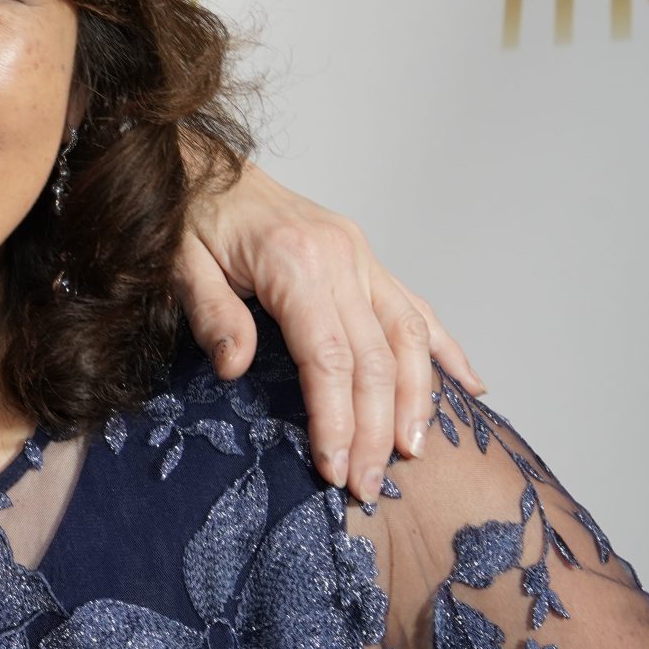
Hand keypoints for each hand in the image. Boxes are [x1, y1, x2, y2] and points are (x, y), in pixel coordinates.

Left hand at [174, 161, 482, 502]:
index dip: (337, 419)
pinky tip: (470, 385)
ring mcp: (359, 256)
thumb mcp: (178, 262)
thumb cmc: (184, 214)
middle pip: (376, 358)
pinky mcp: (363, 257)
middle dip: (376, 429)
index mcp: (295, 262)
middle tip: (368, 485)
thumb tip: (235, 369)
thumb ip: (210, 314)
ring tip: (413, 452)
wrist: (199, 163)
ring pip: (408, 335)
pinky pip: (415, 306)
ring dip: (417, 399)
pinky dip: (444, 348)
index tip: (334, 467)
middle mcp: (341, 258)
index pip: (330, 358)